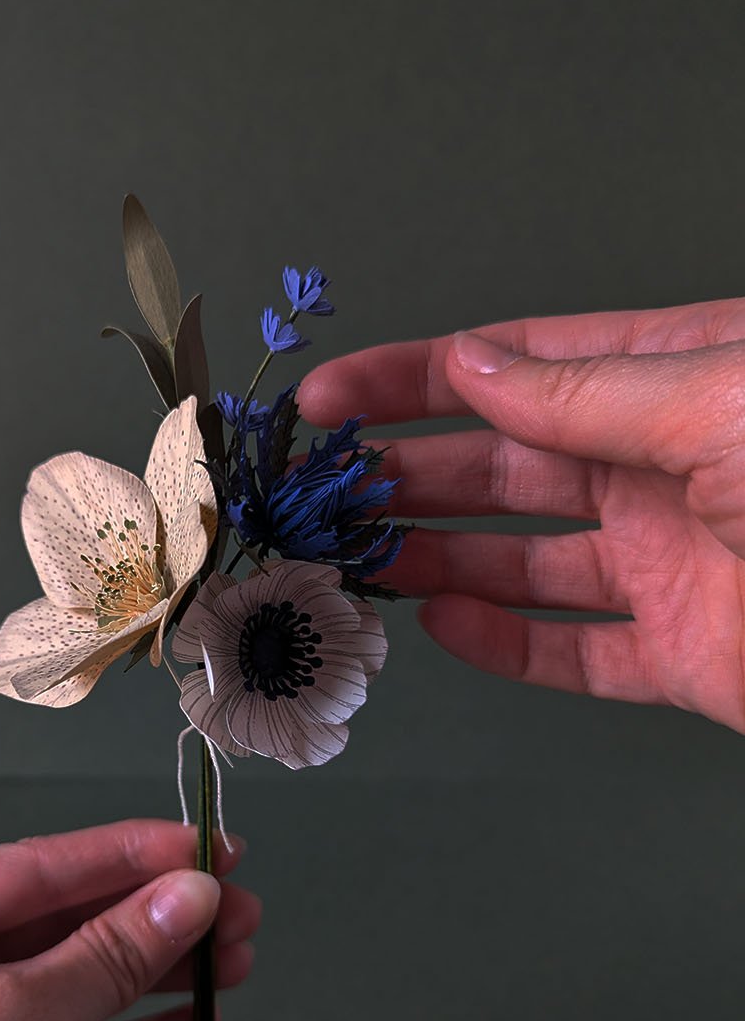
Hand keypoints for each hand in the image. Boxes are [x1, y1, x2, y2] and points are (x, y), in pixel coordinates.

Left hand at [0, 820, 255, 1020]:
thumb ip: (106, 955)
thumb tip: (183, 897)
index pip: (36, 866)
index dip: (129, 855)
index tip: (201, 849)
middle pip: (61, 924)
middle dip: (152, 917)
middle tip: (232, 908)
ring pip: (75, 988)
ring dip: (154, 977)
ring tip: (228, 961)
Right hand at [299, 298, 744, 732]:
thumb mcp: (720, 399)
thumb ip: (587, 390)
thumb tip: (471, 364)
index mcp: (675, 383)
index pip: (518, 367)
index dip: (413, 378)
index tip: (328, 399)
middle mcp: (662, 470)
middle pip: (504, 466)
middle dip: (403, 472)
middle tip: (316, 489)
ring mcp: (670, 565)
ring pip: (524, 561)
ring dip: (436, 556)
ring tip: (357, 555)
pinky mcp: (684, 656)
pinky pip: (575, 653)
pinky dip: (505, 645)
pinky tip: (445, 623)